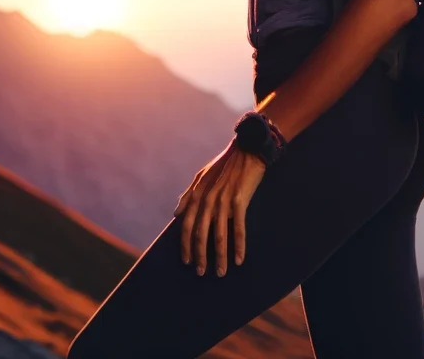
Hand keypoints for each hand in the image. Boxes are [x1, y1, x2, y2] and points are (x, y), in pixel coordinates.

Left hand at [173, 140, 266, 276]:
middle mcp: (207, 198)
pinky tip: (239, 259)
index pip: (186, 224)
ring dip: (219, 257)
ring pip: (218, 235)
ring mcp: (223, 200)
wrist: (247, 149)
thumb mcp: (202, 176)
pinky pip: (238, 229)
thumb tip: (175, 214)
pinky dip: (238, 246)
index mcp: (197, 193)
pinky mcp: (239, 201)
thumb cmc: (225, 164)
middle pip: (200, 234)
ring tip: (221, 272)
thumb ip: (188, 195)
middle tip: (201, 273)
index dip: (185, 244)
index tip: (186, 261)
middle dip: (200, 256)